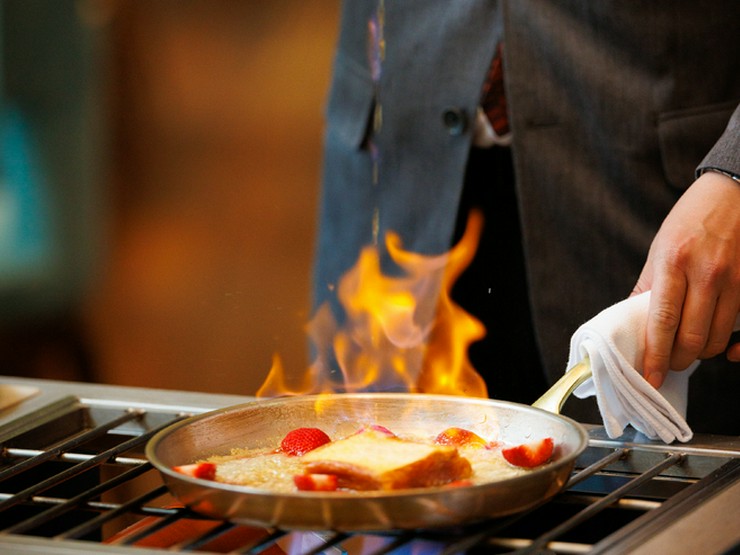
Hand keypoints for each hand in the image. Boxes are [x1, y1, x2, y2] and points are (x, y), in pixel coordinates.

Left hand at [631, 170, 739, 388]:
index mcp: (673, 262)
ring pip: (719, 337)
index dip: (654, 355)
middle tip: (669, 364)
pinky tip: (725, 347)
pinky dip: (734, 344)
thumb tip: (631, 320)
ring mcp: (736, 278)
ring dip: (702, 352)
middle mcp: (707, 272)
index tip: (648, 377)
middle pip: (692, 336)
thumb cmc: (692, 218)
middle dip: (678, 359)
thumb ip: (648, 286)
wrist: (736, 188)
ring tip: (689, 349)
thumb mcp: (660, 246)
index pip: (661, 321)